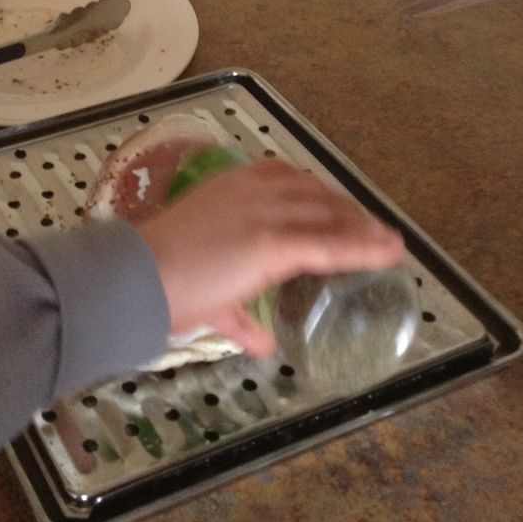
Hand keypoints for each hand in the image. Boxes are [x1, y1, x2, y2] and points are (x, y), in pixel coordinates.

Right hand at [136, 158, 404, 356]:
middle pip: (314, 193)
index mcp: (227, 188)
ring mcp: (263, 213)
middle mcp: (250, 190)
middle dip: (346, 210)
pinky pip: (330, 243)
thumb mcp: (204, 289)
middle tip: (371, 230)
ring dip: (362, 227)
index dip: (318, 194)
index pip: (285, 178)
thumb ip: (238, 315)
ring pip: (328, 214)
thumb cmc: (155, 277)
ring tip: (387, 243)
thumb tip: (261, 343)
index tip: (337, 210)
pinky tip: (389, 253)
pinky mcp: (273, 241)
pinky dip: (364, 248)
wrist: (134, 278)